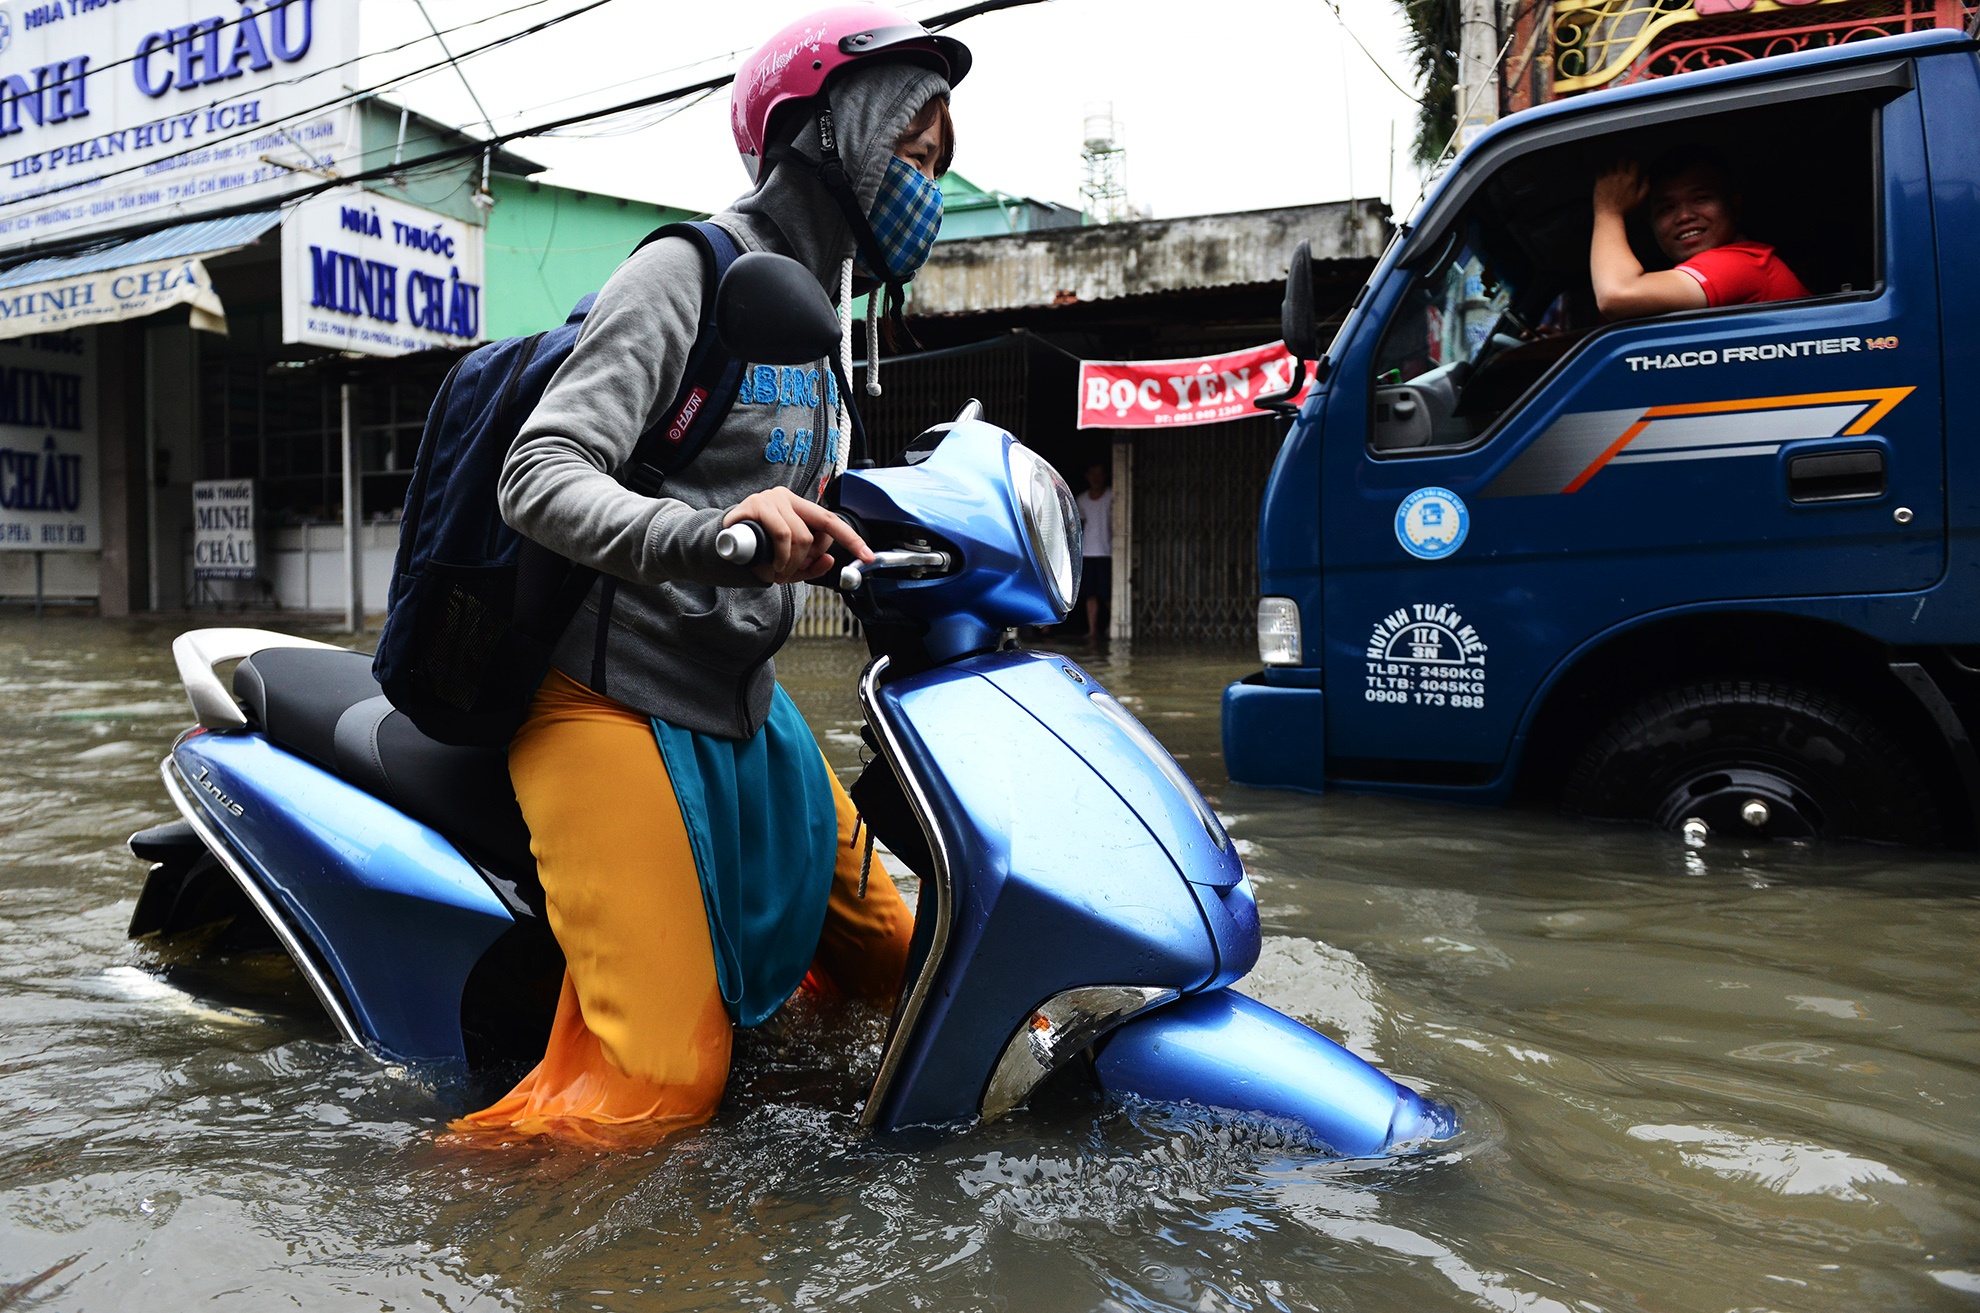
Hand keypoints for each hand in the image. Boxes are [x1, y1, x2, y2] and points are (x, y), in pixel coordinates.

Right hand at [722, 487, 872, 584]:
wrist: (716, 545)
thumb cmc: (753, 551)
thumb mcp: (785, 562)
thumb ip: (809, 565)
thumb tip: (829, 560)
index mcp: (798, 508)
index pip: (832, 520)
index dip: (852, 539)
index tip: (868, 557)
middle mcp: (787, 498)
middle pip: (816, 533)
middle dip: (807, 562)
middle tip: (788, 575)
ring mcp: (770, 499)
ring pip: (800, 537)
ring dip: (791, 564)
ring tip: (776, 573)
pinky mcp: (755, 505)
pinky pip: (781, 534)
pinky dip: (780, 557)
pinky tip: (770, 565)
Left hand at [1593, 160, 1646, 218]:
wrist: (1609, 215)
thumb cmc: (1624, 209)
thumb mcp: (1639, 200)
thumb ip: (1645, 187)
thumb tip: (1647, 176)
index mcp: (1631, 180)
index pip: (1634, 163)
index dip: (1633, 163)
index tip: (1630, 166)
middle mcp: (1620, 177)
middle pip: (1621, 161)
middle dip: (1621, 162)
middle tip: (1620, 166)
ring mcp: (1609, 178)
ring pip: (1610, 166)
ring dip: (1611, 168)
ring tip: (1610, 174)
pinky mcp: (1600, 182)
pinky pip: (1600, 172)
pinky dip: (1601, 173)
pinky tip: (1602, 177)